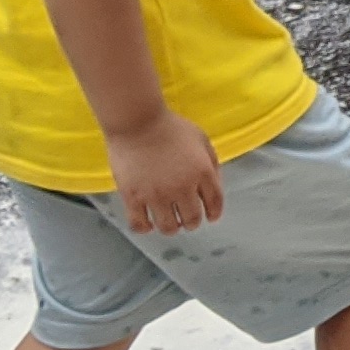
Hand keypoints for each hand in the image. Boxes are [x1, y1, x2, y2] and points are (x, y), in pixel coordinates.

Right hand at [106, 110, 223, 235]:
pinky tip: (147, 222)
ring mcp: (157, 194)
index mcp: (203, 173)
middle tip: (185, 218)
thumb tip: (214, 186)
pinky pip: (140, 225)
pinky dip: (146, 228)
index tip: (210, 216)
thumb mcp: (201, 139)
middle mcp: (183, 188)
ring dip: (171, 227)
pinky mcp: (134, 197)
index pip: (215, 204)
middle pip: (192, 219)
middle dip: (191, 221)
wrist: (137, 121)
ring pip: (168, 227)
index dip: (214, 214)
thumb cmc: (170, 127)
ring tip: (168, 221)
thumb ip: (211, 163)